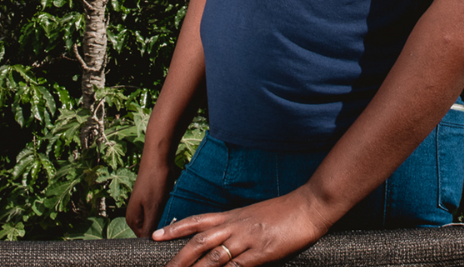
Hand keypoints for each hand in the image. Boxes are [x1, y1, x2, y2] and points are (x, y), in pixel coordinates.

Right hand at [127, 157, 174, 238]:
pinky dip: (170, 212)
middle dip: (166, 229)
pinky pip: (163, 213)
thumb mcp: (153, 208)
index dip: (161, 239)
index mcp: (133, 220)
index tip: (174, 234)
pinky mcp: (154, 201)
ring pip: (160, 222)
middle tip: (178, 225)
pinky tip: (178, 208)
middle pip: (154, 232)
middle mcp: (137, 216)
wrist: (159, 157)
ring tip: (179, 215)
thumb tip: (150, 244)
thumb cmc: (154, 181)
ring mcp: (145, 208)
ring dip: (169, 220)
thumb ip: (151, 228)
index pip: (147, 240)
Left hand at [152, 189, 332, 266]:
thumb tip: (224, 240)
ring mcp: (248, 239)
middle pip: (199, 241)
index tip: (154, 235)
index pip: (197, 221)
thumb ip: (238, 227)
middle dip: (178, 258)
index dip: (174, 228)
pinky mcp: (262, 252)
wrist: (309, 205)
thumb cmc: (285, 212)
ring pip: (213, 256)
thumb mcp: (255, 216)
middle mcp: (235, 226)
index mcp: (233, 216)